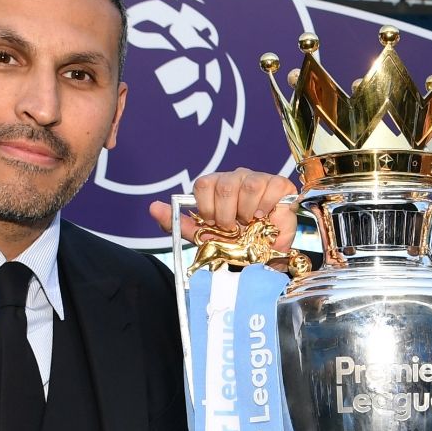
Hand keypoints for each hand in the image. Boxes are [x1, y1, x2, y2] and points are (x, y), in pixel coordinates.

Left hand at [148, 167, 298, 255]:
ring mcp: (257, 178)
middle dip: (226, 214)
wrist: (266, 252)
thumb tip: (153, 207)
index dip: (207, 207)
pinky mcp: (278, 183)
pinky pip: (270, 186)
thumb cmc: (237, 241)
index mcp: (216, 186)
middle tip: (232, 228)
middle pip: (224, 185)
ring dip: (246, 212)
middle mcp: (235, 177)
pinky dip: (266, 206)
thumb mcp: (205, 236)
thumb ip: (179, 223)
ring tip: (249, 223)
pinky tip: (264, 216)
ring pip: (247, 185)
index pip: (203, 184)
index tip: (214, 224)